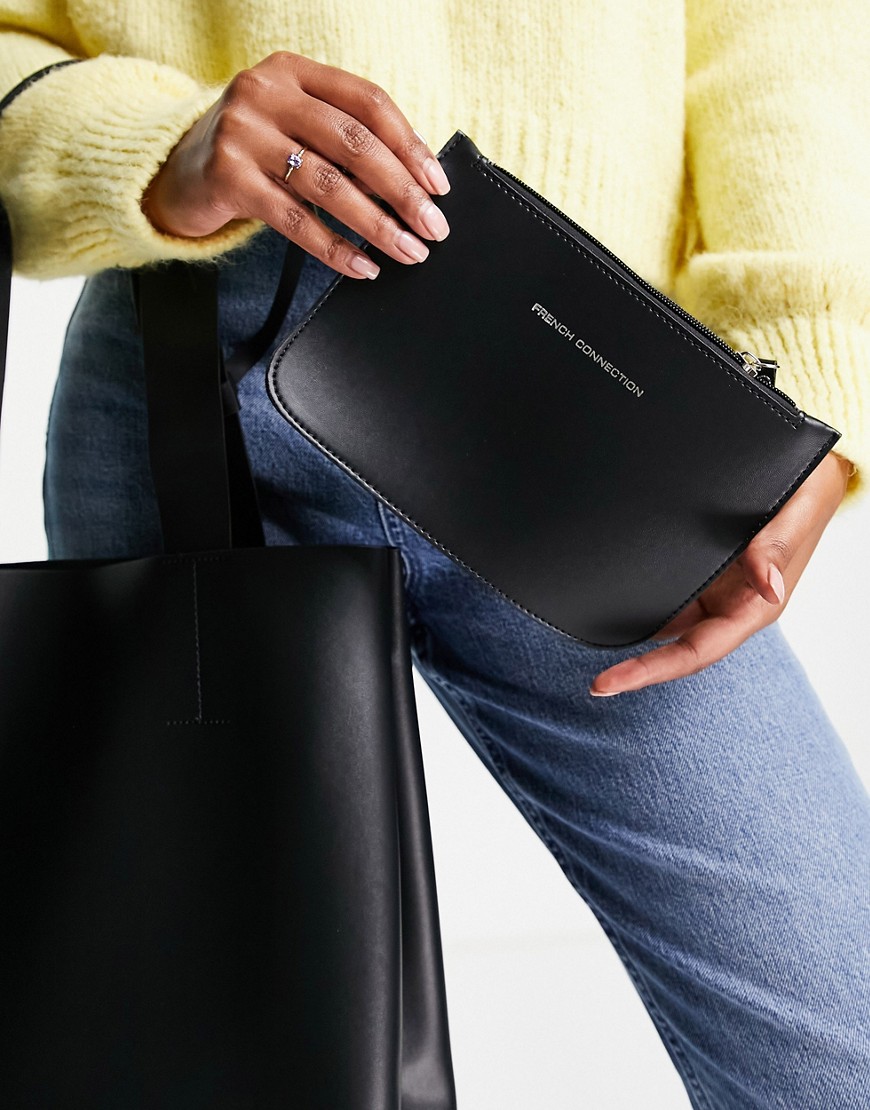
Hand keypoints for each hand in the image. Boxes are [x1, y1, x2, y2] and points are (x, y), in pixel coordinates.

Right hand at [140, 51, 450, 278]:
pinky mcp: (228, 177)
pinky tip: (362, 265)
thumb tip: (410, 186)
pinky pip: (296, 221)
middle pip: (354, 142)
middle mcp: (266, 92)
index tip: (437, 184)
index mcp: (292, 70)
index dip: (410, 144)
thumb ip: (338, 139)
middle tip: (432, 225)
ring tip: (407, 251)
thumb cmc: (250, 153)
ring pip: (329, 184)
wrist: (173, 174)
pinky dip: (336, 248)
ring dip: (377, 225)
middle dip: (403, 190)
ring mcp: (244, 133)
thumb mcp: (291, 127)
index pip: (367, 102)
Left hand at [589, 450, 853, 695]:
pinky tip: (610, 606)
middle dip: (638, 669)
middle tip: (597, 685)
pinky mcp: (703, 575)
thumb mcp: (792, 515)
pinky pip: (669, 598)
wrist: (807, 476)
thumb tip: (768, 588)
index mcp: (752, 607)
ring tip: (593, 650)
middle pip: (677, 650)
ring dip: (635, 641)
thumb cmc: (803, 495)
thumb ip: (775, 550)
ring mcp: (714, 593)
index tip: (612, 683)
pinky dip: (639, 605)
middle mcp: (730, 607)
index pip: (697, 652)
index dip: (655, 670)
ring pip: (670, 627)